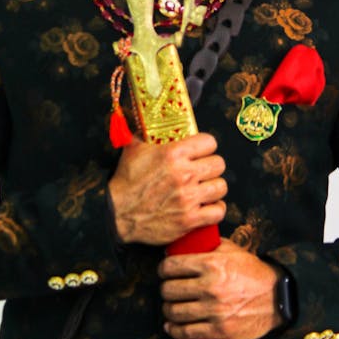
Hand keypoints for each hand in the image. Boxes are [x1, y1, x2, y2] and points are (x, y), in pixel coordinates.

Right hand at [107, 133, 226, 246]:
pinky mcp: (189, 219)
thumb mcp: (133, 149)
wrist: (117, 213)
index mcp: (173, 154)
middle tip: (203, 170)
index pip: (209, 142)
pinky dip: (215, 209)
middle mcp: (184, 174)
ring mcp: (188, 198)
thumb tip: (146, 119)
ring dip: (213, 187)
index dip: (206, 146)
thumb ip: (145, 133)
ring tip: (205, 188)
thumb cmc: (126, 182)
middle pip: (218, 164)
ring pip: (220, 187)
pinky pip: (218, 211)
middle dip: (211, 166)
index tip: (201, 151)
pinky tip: (207, 206)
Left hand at [158, 239, 281, 338]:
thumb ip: (208, 245)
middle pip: (169, 290)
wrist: (277, 297)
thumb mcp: (232, 250)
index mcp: (211, 264)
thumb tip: (185, 243)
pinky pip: (187, 332)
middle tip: (168, 290)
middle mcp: (210, 287)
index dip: (163, 269)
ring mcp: (214, 310)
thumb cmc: (253, 273)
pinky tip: (172, 326)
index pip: (172, 266)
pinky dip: (175, 330)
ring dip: (168, 310)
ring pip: (174, 312)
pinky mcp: (219, 329)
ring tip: (170, 307)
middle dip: (165, 289)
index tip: (164, 272)